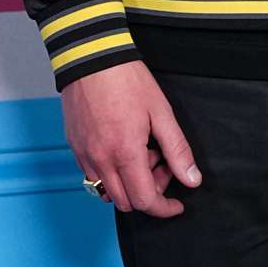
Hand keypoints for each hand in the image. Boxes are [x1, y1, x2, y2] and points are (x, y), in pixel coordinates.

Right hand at [62, 60, 201, 217]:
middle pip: (126, 202)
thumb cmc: (128, 80)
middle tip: (162, 163)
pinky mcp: (75, 147)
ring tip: (143, 152)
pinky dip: (112, 173)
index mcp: (125, 153)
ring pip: (108, 192)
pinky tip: (124, 147)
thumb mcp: (161, 112)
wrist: (93, 57)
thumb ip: (177, 150)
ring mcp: (84, 156)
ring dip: (129, 183)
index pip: (144, 201)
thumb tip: (192, 180)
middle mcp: (100, 161)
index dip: (164, 208)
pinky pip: (93, 176)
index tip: (176, 205)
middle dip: (149, 191)